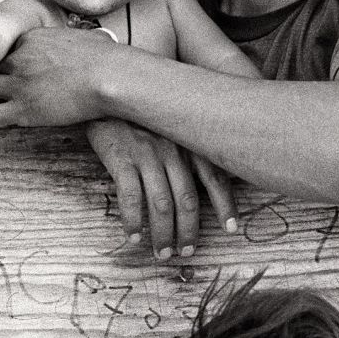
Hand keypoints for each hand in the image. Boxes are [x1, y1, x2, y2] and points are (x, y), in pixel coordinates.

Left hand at [0, 27, 108, 138]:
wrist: (107, 76)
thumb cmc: (106, 60)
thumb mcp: (87, 40)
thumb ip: (81, 43)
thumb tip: (102, 41)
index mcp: (31, 41)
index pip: (8, 52)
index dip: (3, 63)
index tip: (3, 71)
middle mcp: (18, 60)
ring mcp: (18, 85)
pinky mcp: (22, 109)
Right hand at [86, 119, 237, 259]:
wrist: (107, 85)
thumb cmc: (141, 110)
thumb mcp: (173, 121)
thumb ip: (190, 144)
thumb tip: (208, 175)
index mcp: (189, 142)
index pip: (215, 178)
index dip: (225, 205)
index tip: (231, 229)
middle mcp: (173, 150)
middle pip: (188, 199)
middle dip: (189, 230)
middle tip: (187, 251)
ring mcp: (147, 154)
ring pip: (161, 204)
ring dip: (163, 233)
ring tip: (162, 252)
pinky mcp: (121, 158)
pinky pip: (131, 196)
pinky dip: (133, 220)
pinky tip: (134, 236)